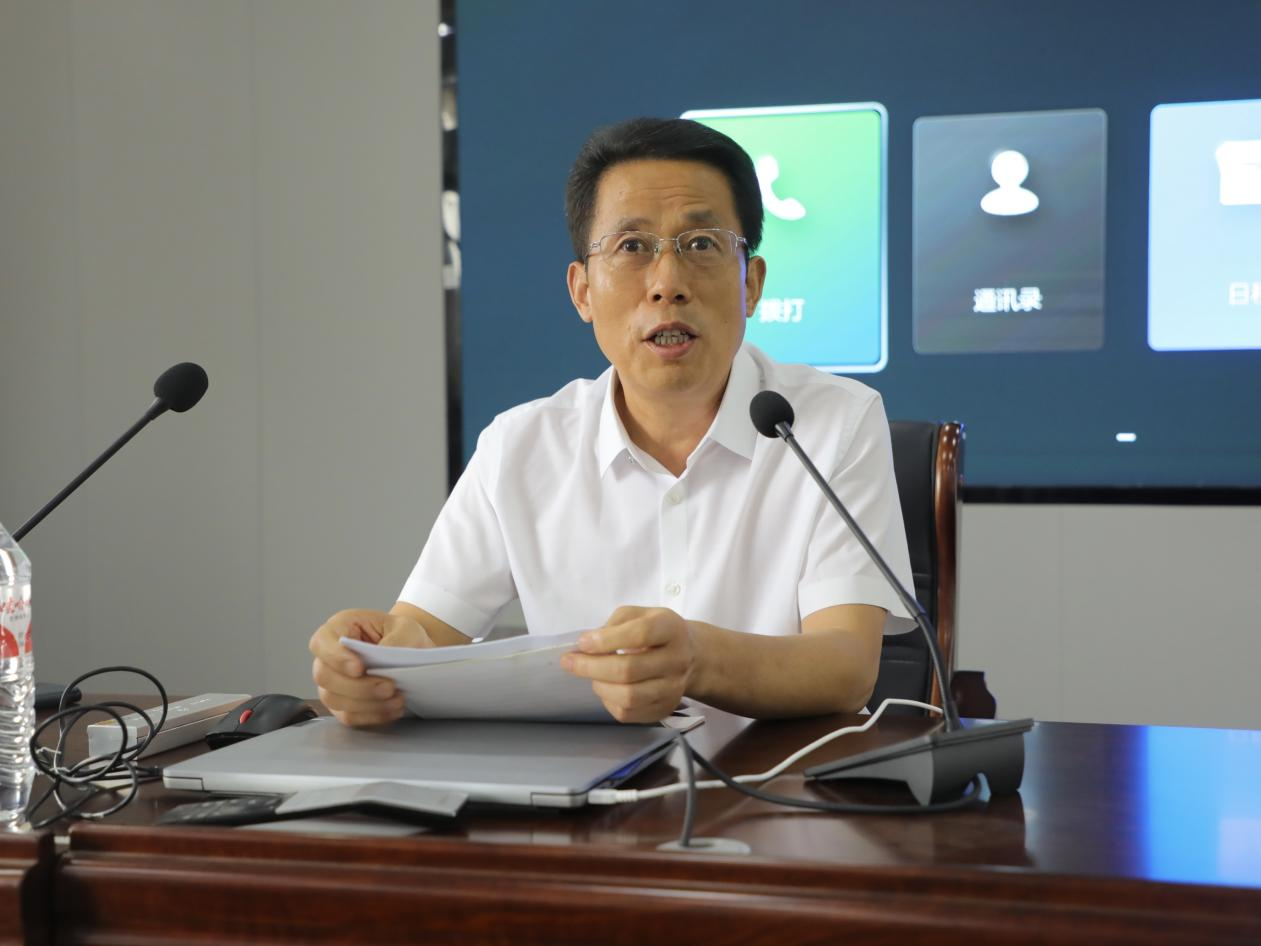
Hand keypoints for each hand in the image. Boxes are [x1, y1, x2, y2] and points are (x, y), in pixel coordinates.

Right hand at [309, 608, 432, 726]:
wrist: (411, 653)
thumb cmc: (401, 636)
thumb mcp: (406, 628)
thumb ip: (396, 640)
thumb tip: (384, 660)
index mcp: (339, 628)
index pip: (321, 643)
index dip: (336, 657)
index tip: (359, 668)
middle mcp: (328, 657)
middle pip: (325, 676)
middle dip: (358, 686)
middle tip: (389, 687)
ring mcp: (332, 683)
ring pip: (334, 700)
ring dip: (367, 703)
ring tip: (397, 699)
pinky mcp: (342, 705)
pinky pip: (348, 716)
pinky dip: (372, 716)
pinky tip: (392, 710)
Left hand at [560, 606, 696, 722]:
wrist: (689, 655)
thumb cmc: (656, 631)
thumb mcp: (639, 614)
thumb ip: (614, 624)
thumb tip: (587, 645)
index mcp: (671, 629)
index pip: (640, 634)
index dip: (606, 640)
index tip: (582, 642)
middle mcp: (677, 660)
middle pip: (629, 670)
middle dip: (591, 667)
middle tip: (569, 662)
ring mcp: (673, 689)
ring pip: (628, 697)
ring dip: (600, 686)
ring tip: (591, 675)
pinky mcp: (664, 709)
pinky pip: (628, 713)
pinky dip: (608, 701)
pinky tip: (606, 688)